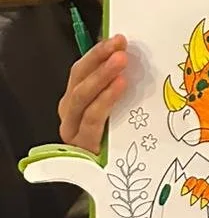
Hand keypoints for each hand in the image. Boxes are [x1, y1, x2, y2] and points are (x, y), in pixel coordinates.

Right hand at [59, 35, 128, 154]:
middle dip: (99, 61)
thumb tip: (130, 53)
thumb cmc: (119, 139)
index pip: (81, 70)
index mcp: (75, 100)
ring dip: (102, 76)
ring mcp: (73, 130)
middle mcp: (69, 114)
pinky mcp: (83, 146)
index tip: (119, 38)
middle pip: (78, 81)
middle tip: (121, 47)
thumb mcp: (120, 107)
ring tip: (121, 62)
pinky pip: (93, 119)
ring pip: (82, 98)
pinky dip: (106, 100)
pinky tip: (120, 86)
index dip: (98, 53)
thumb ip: (118, 83)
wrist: (114, 179)